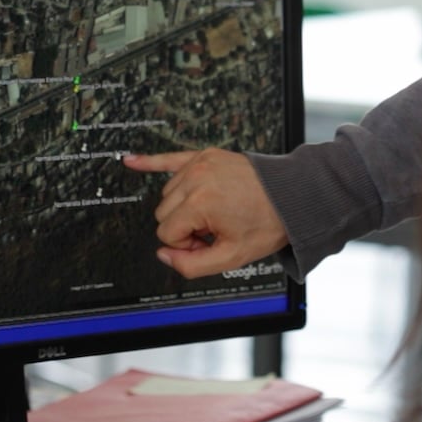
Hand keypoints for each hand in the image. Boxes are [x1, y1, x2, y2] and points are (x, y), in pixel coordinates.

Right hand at [123, 148, 288, 278]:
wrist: (291, 195)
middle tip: (213, 229)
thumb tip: (165, 255)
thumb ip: (191, 265)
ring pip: (168, 194)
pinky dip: (150, 161)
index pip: (166, 234)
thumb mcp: (231, 257)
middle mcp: (197, 179)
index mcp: (200, 203)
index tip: (209, 242)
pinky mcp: (205, 155)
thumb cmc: (266, 223)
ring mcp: (200, 164)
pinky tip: (131, 161)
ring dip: (184, 207)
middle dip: (184, 227)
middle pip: (163, 214)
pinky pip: (170, 158)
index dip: (186, 244)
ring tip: (215, 211)